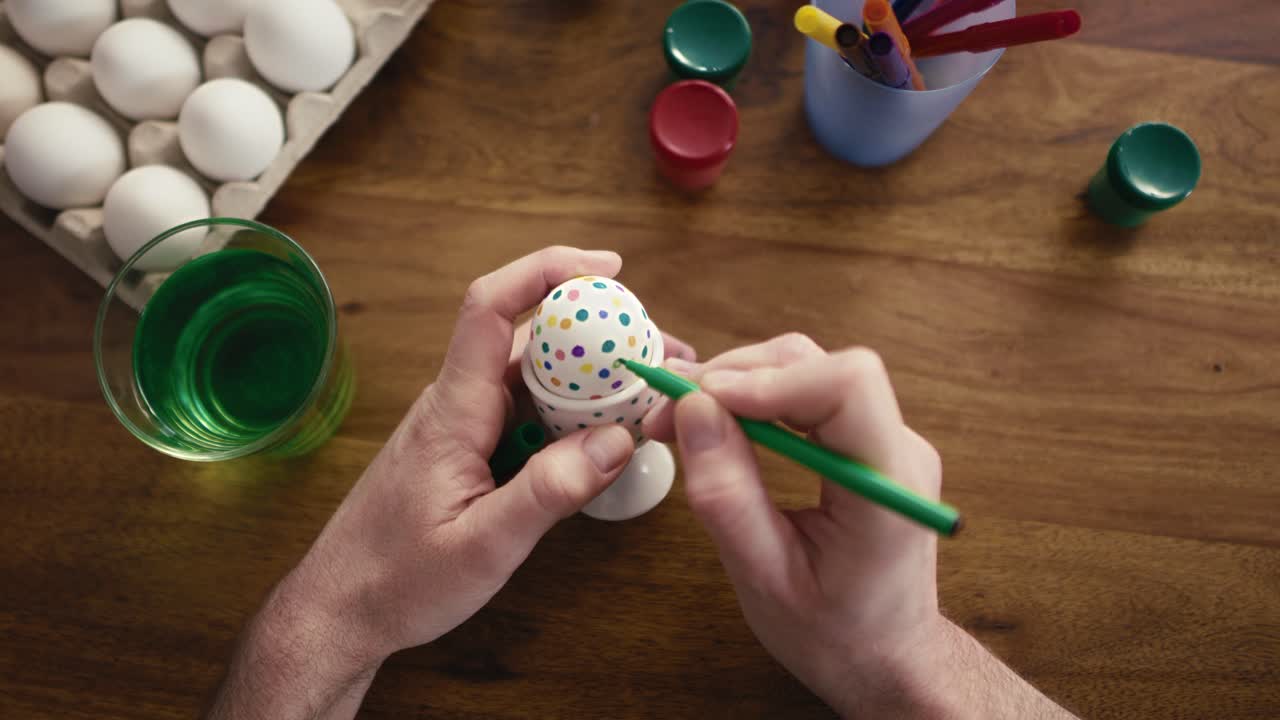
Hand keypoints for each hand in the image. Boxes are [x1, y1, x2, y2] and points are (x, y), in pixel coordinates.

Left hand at [208, 246, 694, 719]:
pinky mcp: (474, 450)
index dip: (546, 271)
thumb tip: (616, 440)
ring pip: (539, 380)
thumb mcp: (482, 547)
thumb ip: (548, 493)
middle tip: (665, 354)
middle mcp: (461, 404)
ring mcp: (468, 426)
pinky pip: (533, 415)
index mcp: (454, 411)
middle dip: (602, 334)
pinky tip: (608, 438)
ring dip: (594, 381)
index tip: (607, 268)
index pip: (491, 308)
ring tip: (651, 397)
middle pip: (534, 340)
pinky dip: (574, 417)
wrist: (341, 610)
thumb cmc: (396, 580)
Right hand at [644, 335, 1073, 717]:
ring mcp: (887, 439)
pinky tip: (715, 419)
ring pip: (809, 368)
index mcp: (888, 488)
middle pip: (818, 365)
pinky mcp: (865, 439)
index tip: (700, 400)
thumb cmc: (832, 632)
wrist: (885, 657)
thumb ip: (727, 496)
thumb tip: (692, 410)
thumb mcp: (763, 578)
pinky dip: (754, 395)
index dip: (769, 379)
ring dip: (737, 381)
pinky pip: (809, 391)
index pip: (849, 385)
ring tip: (679, 415)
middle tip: (666, 409)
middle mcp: (898, 449)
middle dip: (735, 375)